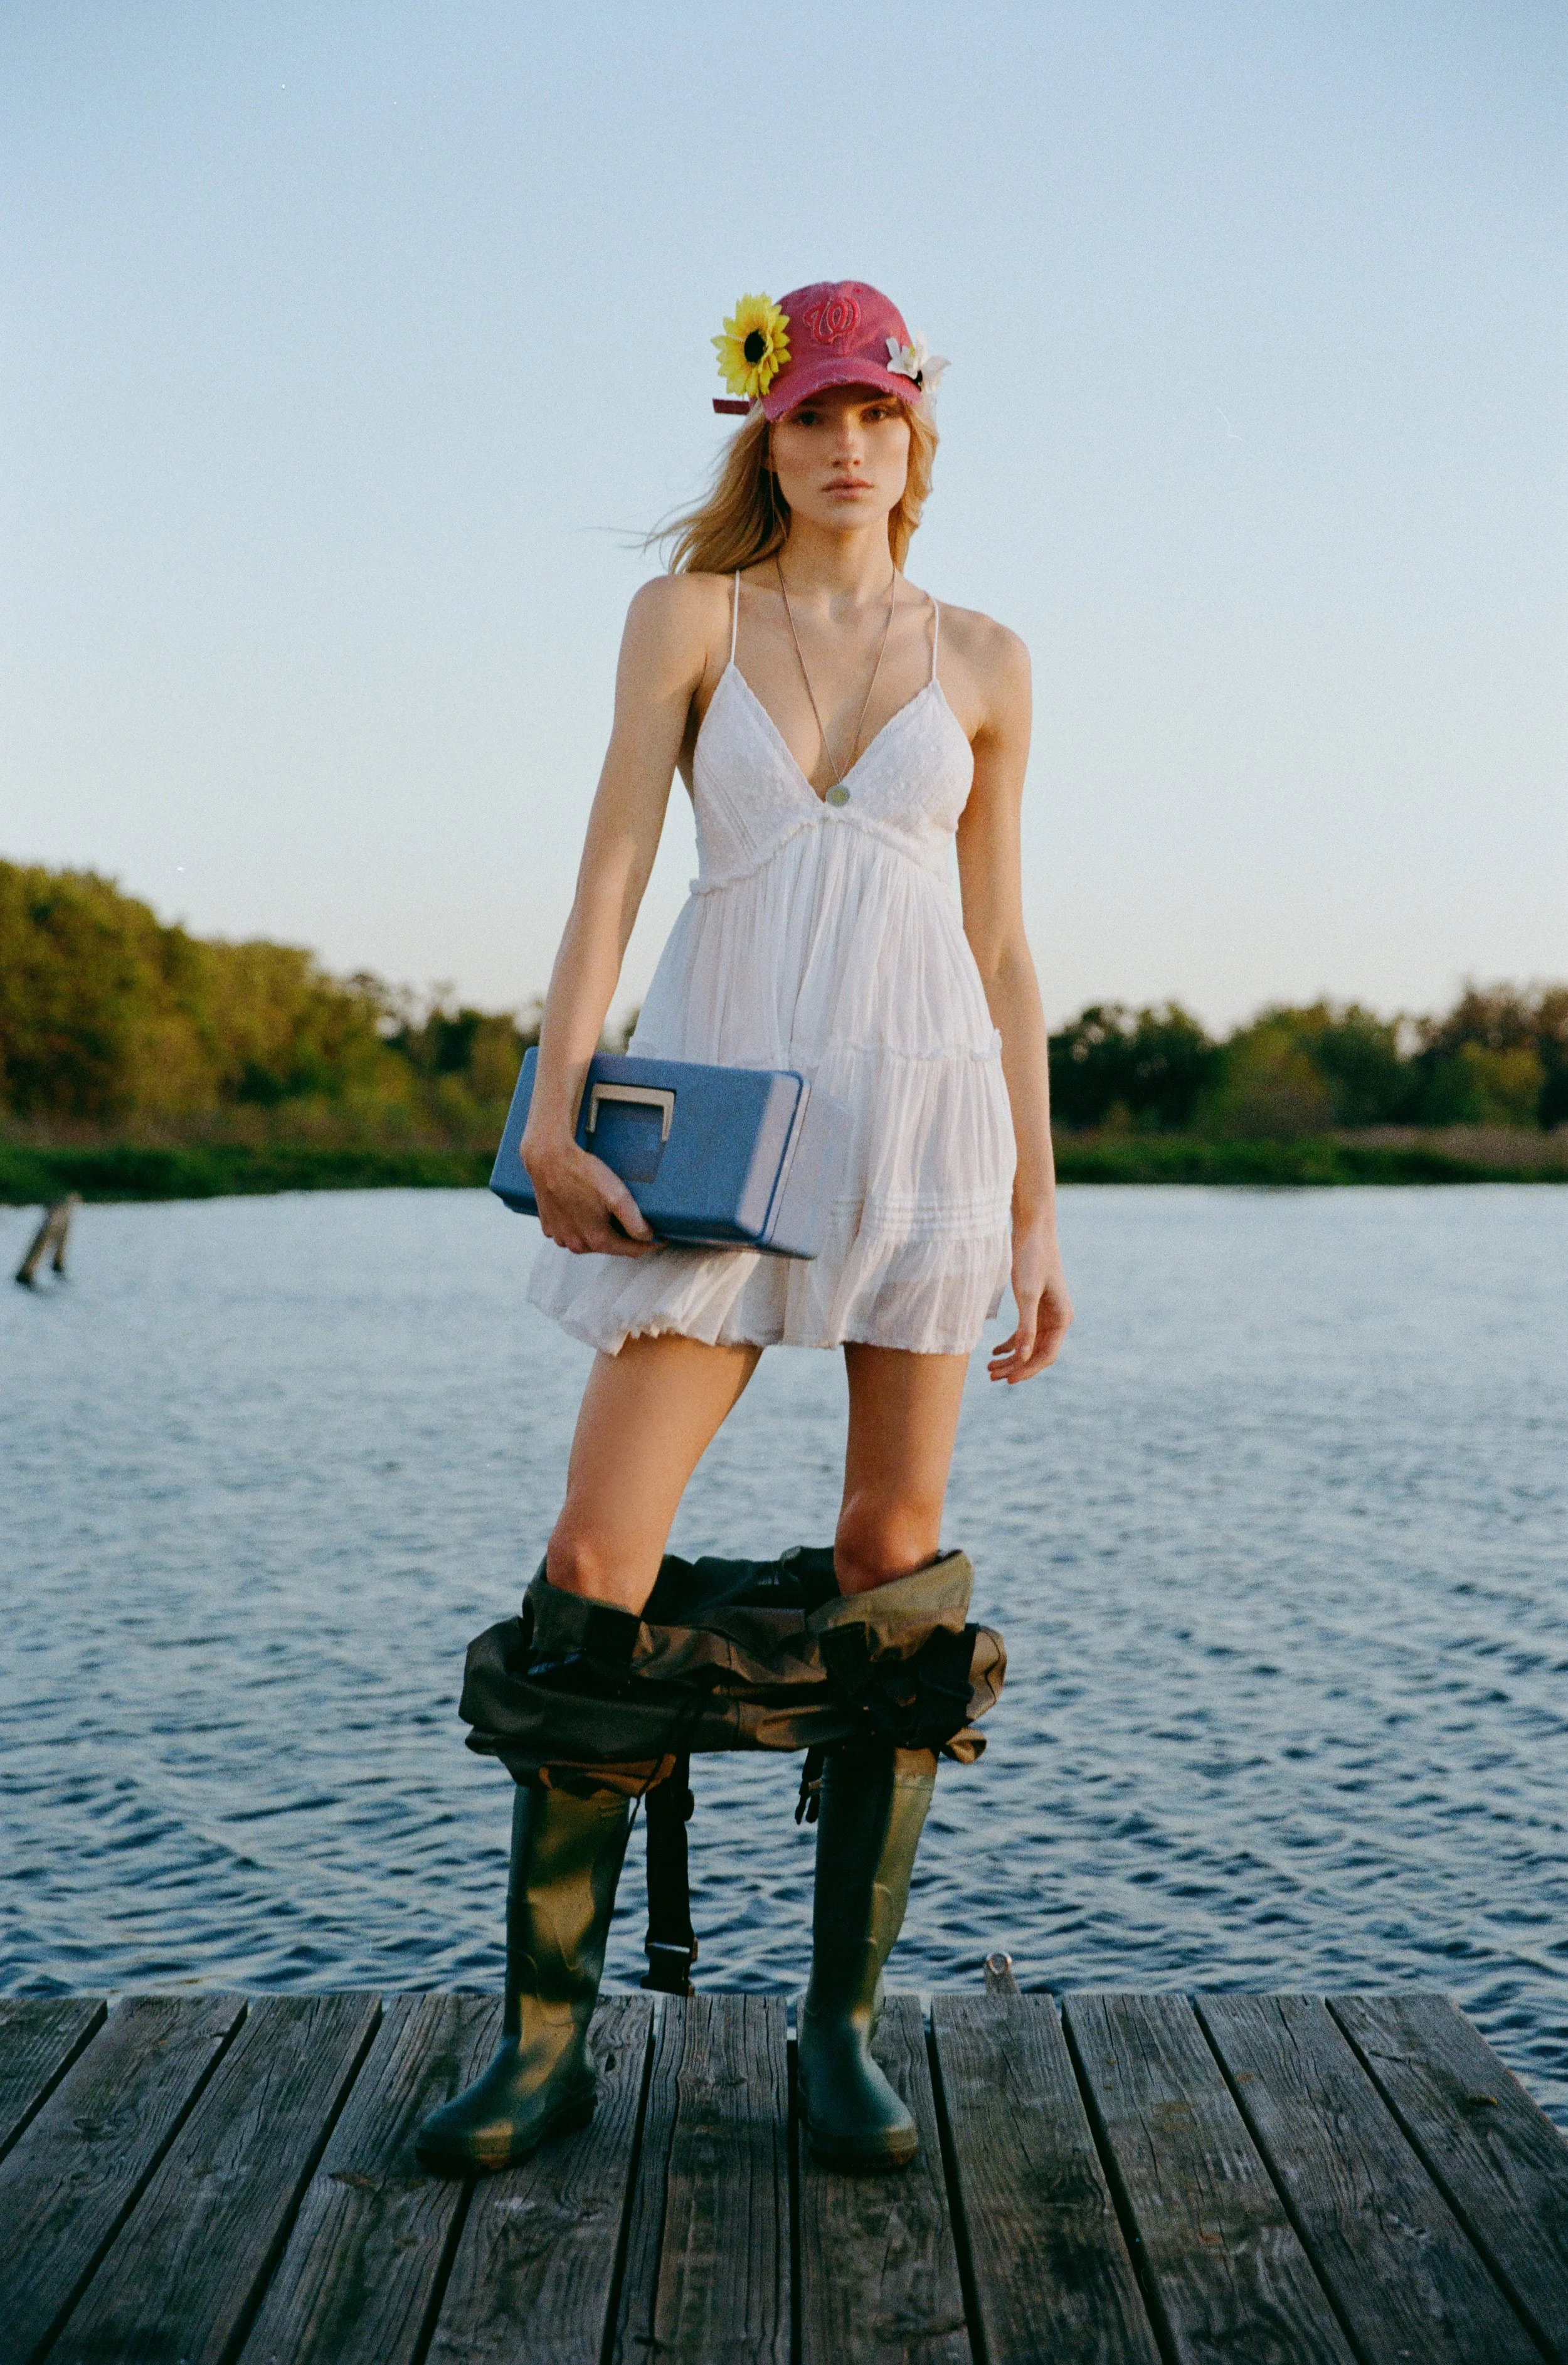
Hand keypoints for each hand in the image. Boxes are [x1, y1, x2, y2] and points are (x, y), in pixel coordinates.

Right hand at [521, 1133, 655, 1257]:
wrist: (548, 1158)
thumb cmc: (582, 1173)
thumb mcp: (617, 1195)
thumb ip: (635, 1221)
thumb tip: (647, 1237)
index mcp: (596, 1239)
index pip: (631, 1251)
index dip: (649, 1244)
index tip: (661, 1237)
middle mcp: (576, 1244)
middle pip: (610, 1246)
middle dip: (624, 1237)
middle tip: (636, 1221)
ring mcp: (560, 1236)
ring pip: (589, 1240)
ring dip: (600, 1231)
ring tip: (607, 1212)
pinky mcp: (549, 1226)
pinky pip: (571, 1231)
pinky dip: (580, 1225)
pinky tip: (584, 1208)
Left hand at [988, 1221, 1072, 1383]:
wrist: (1032, 1230)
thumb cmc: (1031, 1259)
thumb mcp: (1026, 1295)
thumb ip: (1025, 1328)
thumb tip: (1022, 1358)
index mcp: (1062, 1318)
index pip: (1046, 1355)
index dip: (1027, 1370)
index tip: (1007, 1380)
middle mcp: (1058, 1319)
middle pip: (1036, 1353)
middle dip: (1015, 1367)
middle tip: (991, 1377)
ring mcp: (1047, 1313)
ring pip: (1029, 1344)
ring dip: (1011, 1358)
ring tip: (989, 1369)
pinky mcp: (1035, 1305)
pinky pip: (1025, 1332)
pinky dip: (1010, 1343)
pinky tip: (995, 1351)